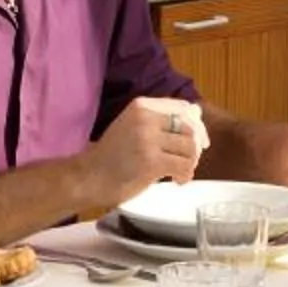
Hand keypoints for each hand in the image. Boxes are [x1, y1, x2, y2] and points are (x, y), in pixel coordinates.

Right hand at [88, 97, 209, 204]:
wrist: (89, 177)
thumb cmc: (111, 156)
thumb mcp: (131, 126)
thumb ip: (158, 122)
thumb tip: (196, 123)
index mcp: (141, 105)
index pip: (183, 108)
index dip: (196, 125)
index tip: (199, 141)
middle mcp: (145, 118)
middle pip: (189, 129)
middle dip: (194, 148)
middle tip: (187, 162)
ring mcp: (148, 139)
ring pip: (189, 148)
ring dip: (189, 163)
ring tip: (178, 173)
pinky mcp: (152, 161)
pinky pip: (183, 166)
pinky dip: (185, 175)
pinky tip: (176, 181)